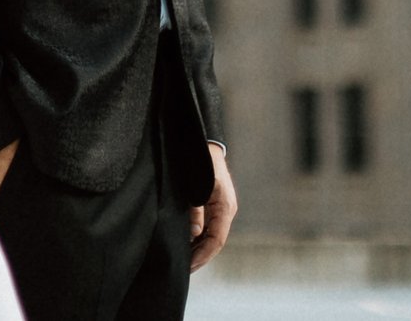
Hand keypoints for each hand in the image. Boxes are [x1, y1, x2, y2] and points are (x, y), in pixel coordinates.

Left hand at [188, 142, 235, 269]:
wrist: (202, 142)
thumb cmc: (201, 162)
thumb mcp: (196, 187)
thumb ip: (195, 211)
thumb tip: (193, 234)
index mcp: (225, 207)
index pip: (217, 240)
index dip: (204, 255)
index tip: (190, 265)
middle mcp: (226, 210)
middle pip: (215, 241)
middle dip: (201, 255)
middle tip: (184, 268)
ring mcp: (221, 207)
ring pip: (212, 235)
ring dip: (199, 247)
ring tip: (184, 259)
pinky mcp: (214, 204)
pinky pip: (209, 226)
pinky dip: (199, 237)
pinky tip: (187, 243)